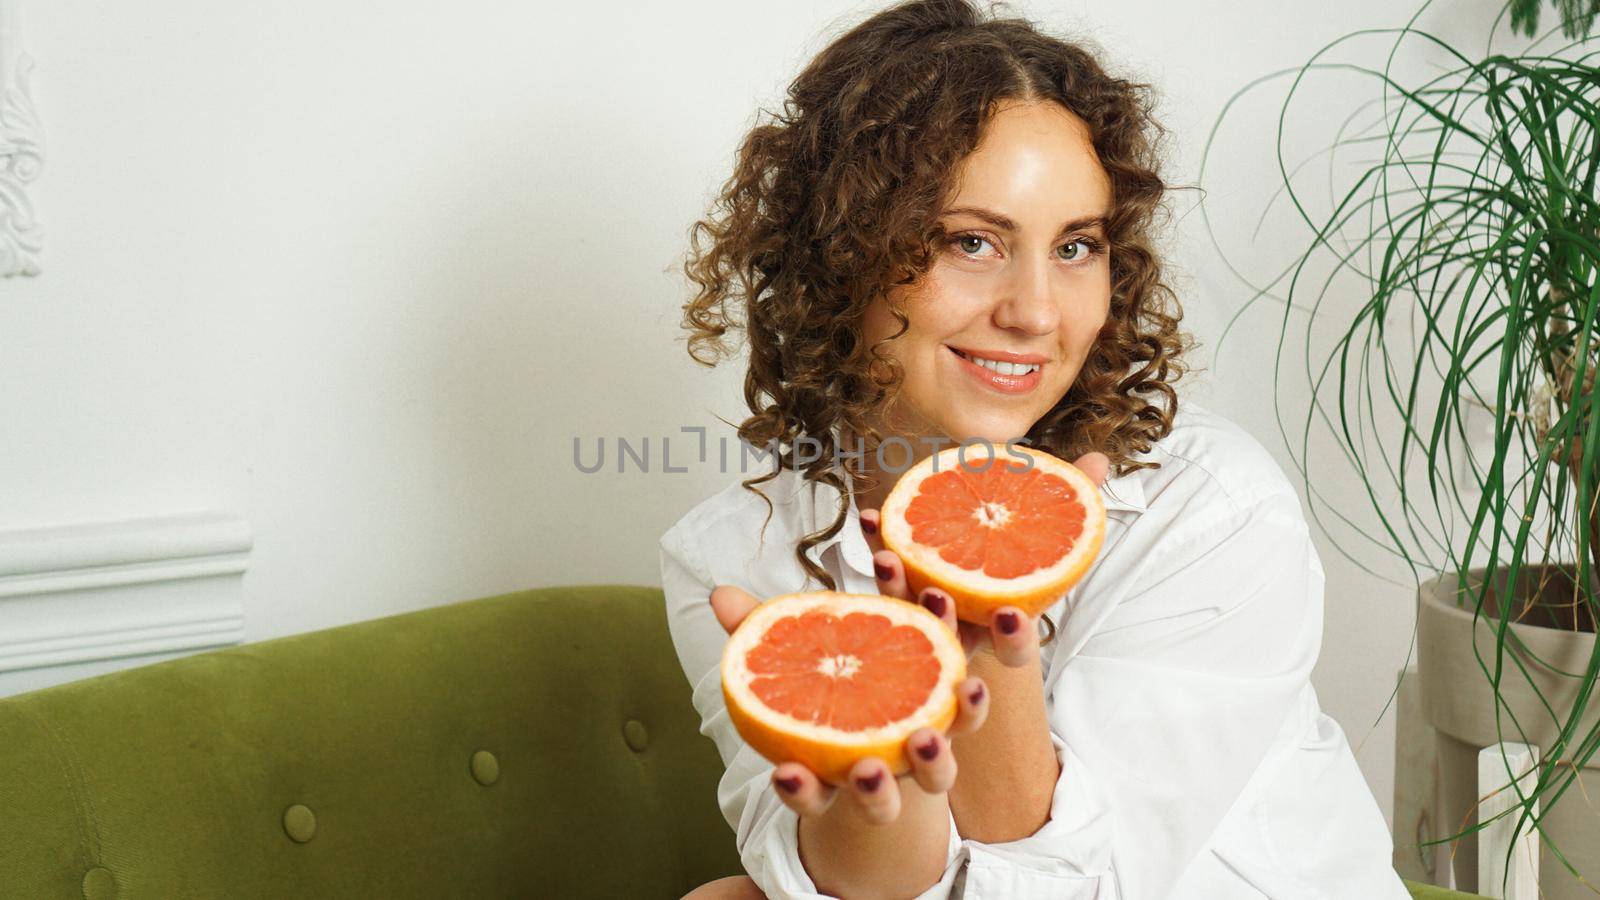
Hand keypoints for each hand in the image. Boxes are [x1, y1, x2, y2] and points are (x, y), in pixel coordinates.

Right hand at [709, 585, 989, 824]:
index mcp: (831, 767)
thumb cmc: (833, 661)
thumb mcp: (797, 642)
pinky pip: (968, 717)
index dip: (797, 790)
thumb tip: (719, 593)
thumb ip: (762, 627)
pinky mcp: (959, 717)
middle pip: (879, 806)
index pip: (810, 794)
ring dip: (933, 761)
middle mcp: (881, 771)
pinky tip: (967, 677)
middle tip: (868, 770)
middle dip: (873, 794)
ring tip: (928, 733)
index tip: (784, 771)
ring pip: (935, 778)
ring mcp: (924, 752)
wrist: (896, 661)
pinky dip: (970, 702)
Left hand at [858, 450, 1109, 665]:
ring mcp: (923, 613)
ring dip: (894, 588)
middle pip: (949, 644)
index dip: (1014, 638)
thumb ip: (1070, 496)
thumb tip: (1099, 460)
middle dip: (942, 622)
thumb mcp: (1047, 520)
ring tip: (889, 556)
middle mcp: (961, 630)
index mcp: (1004, 626)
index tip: (1010, 612)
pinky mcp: (895, 582)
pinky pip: (880, 570)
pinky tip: (867, 516)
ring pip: (905, 617)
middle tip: (936, 593)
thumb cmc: (1018, 540)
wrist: (975, 537)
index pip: (1014, 650)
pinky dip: (872, 544)